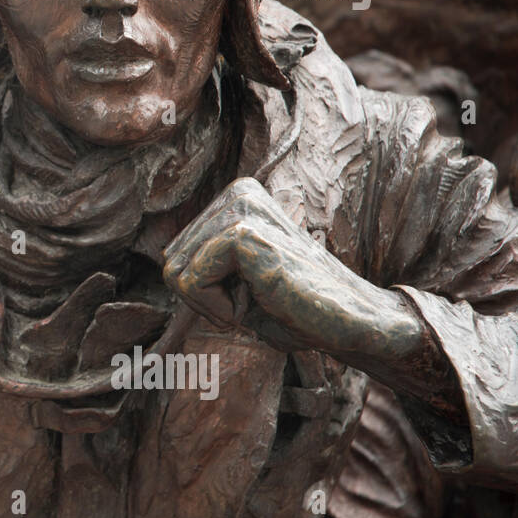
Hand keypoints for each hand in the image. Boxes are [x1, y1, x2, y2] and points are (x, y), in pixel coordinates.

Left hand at [161, 178, 417, 356]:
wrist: (352, 323)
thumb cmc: (295, 308)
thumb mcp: (237, 280)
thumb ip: (203, 263)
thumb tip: (164, 261)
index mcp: (236, 199)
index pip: (174, 255)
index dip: (204, 292)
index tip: (250, 294)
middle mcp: (238, 194)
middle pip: (170, 262)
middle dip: (204, 298)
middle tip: (257, 299)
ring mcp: (241, 209)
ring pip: (176, 273)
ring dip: (214, 304)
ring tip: (262, 297)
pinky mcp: (244, 233)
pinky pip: (191, 282)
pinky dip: (219, 308)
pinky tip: (261, 300)